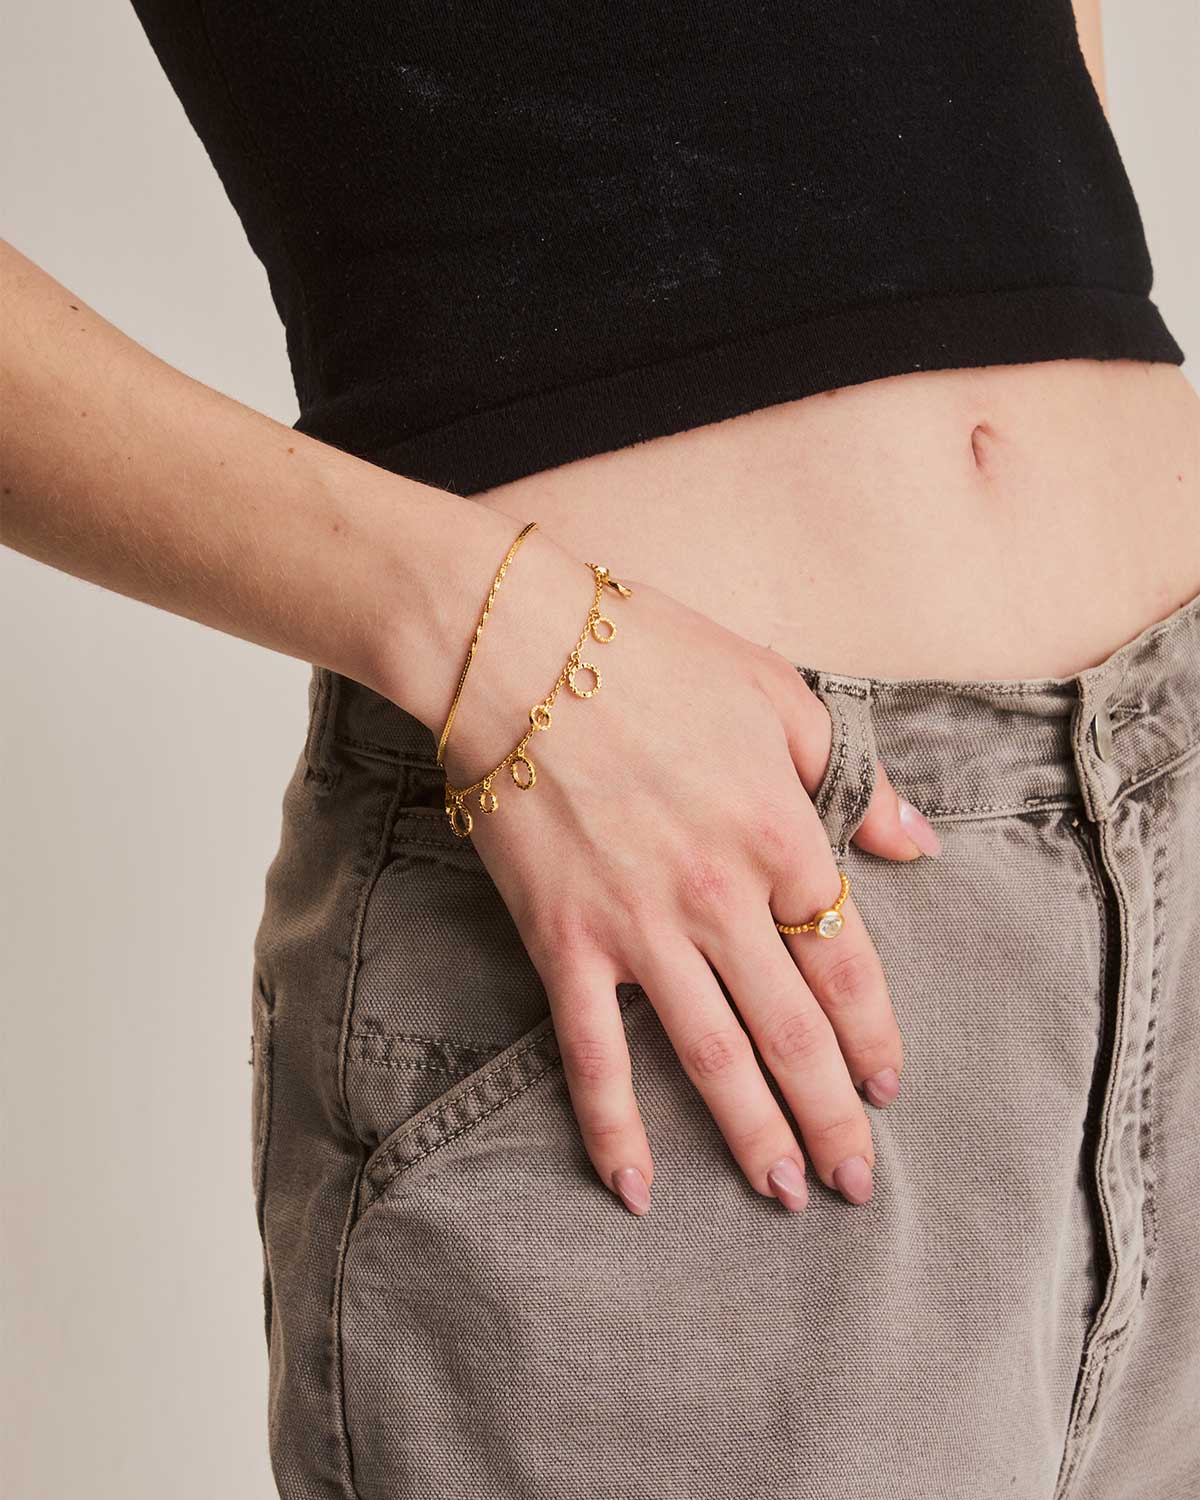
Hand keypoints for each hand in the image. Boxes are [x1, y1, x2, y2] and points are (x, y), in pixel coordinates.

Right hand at [435, 535, 939, 1215]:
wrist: (516, 646)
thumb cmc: (650, 653)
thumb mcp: (779, 693)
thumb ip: (854, 780)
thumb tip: (918, 843)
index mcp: (780, 833)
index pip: (847, 963)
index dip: (874, 1035)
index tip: (889, 1087)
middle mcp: (721, 897)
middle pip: (793, 1031)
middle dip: (832, 1115)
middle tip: (855, 1183)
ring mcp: (640, 927)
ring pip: (712, 1055)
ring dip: (752, 1134)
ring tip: (783, 1194)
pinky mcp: (563, 941)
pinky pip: (593, 1051)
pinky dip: (613, 1124)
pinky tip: (635, 1186)